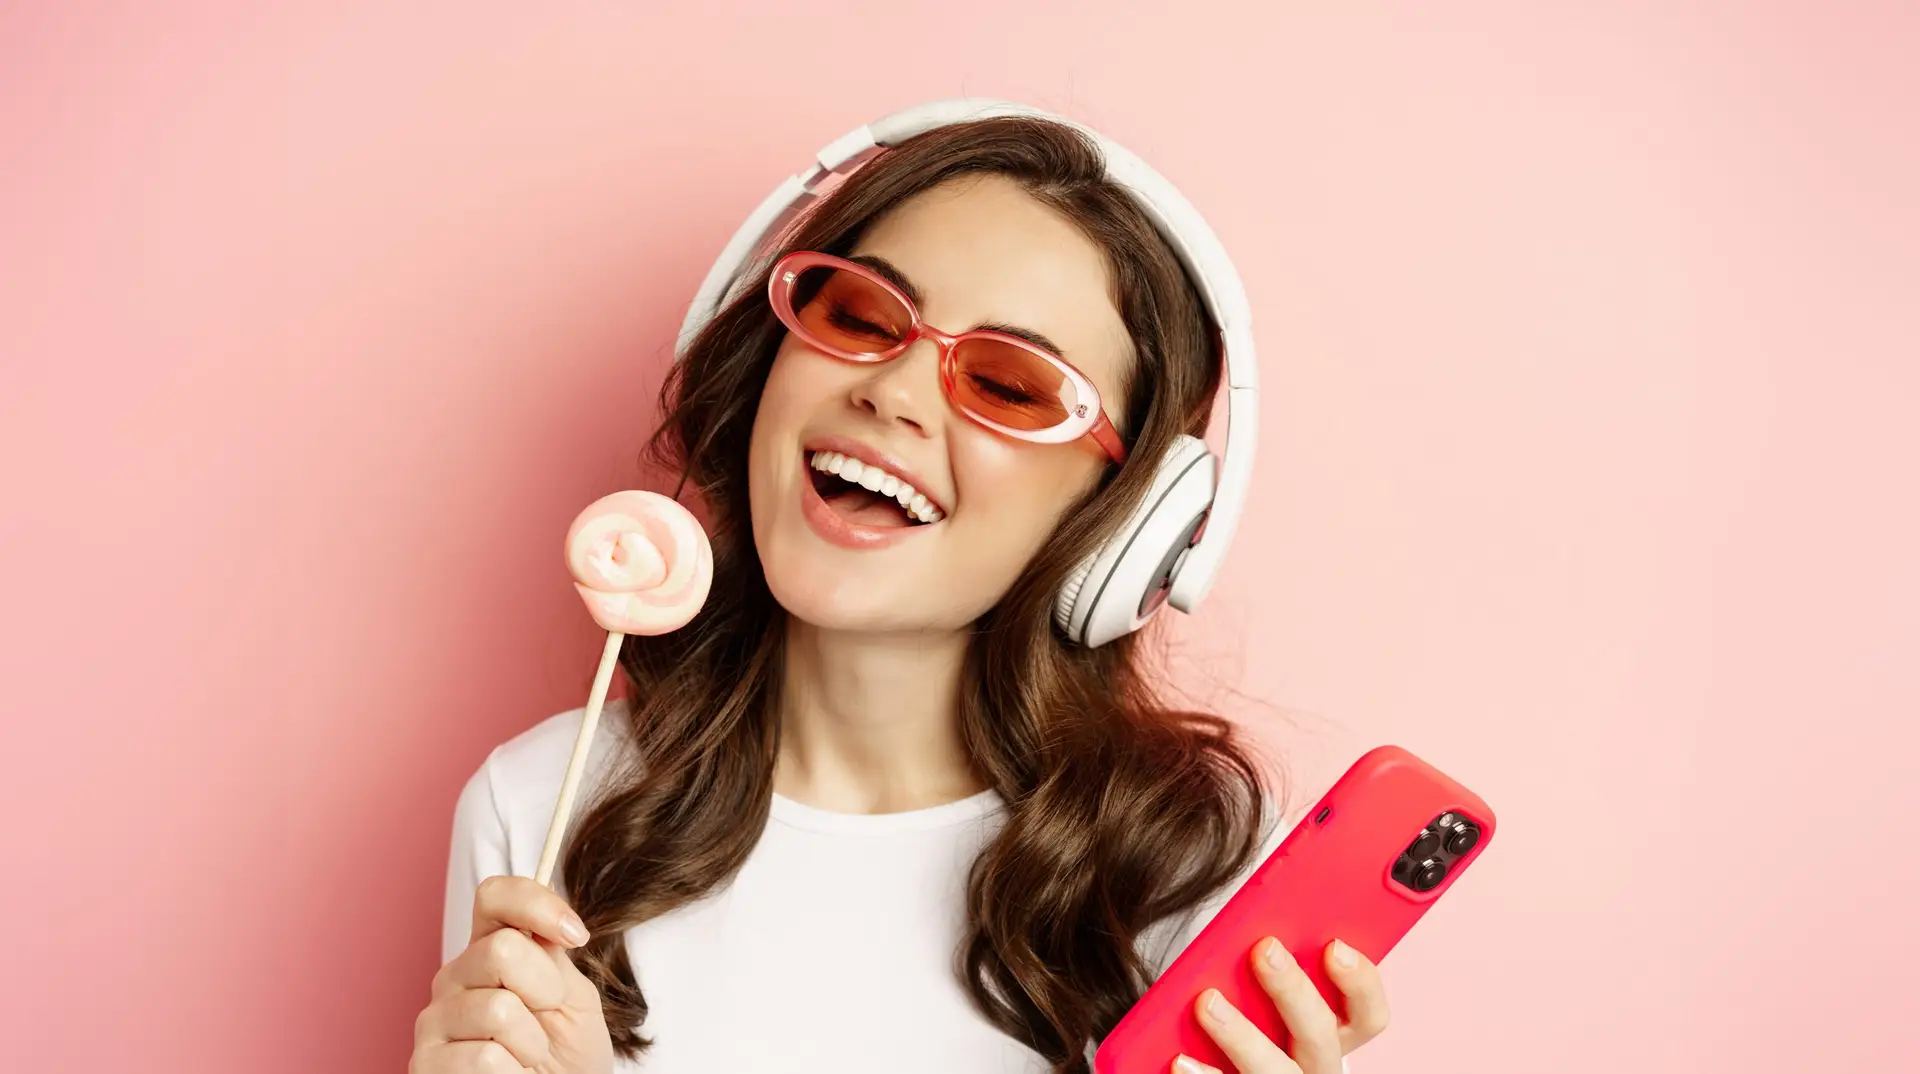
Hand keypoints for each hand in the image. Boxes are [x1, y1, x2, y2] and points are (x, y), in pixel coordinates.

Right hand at [410, 875, 614, 1073]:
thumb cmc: (565, 1051)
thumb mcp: (573, 998)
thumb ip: (555, 958)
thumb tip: (556, 923)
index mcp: (490, 949)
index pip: (495, 896)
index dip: (537, 905)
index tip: (576, 936)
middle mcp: (455, 977)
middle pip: (502, 950)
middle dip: (545, 989)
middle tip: (547, 1018)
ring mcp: (434, 1018)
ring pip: (498, 1010)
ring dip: (532, 1043)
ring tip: (527, 1057)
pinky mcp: (425, 1062)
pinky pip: (486, 1058)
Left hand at [1174, 937, 1388, 1073]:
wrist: (1232, 1067)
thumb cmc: (1256, 1017)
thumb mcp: (1278, 993)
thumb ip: (1281, 964)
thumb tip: (1261, 927)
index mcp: (1336, 1034)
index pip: (1369, 1015)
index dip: (1359, 982)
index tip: (1334, 946)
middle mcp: (1316, 1066)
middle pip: (1319, 1034)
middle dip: (1292, 990)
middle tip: (1263, 950)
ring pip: (1275, 1070)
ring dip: (1241, 1034)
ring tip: (1206, 1002)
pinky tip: (1180, 1058)